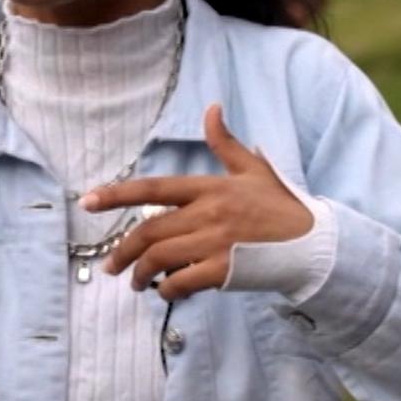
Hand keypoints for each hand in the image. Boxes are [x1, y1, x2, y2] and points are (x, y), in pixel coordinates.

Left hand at [85, 105, 313, 301]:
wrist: (312, 242)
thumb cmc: (280, 205)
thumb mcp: (253, 169)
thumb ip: (225, 143)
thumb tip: (212, 108)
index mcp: (209, 188)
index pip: (153, 189)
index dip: (117, 194)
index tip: (88, 202)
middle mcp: (207, 213)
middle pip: (148, 231)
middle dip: (121, 252)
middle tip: (111, 267)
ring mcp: (214, 242)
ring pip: (158, 258)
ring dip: (140, 274)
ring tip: (136, 283)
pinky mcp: (223, 270)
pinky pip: (180, 282)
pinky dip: (167, 290)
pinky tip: (166, 292)